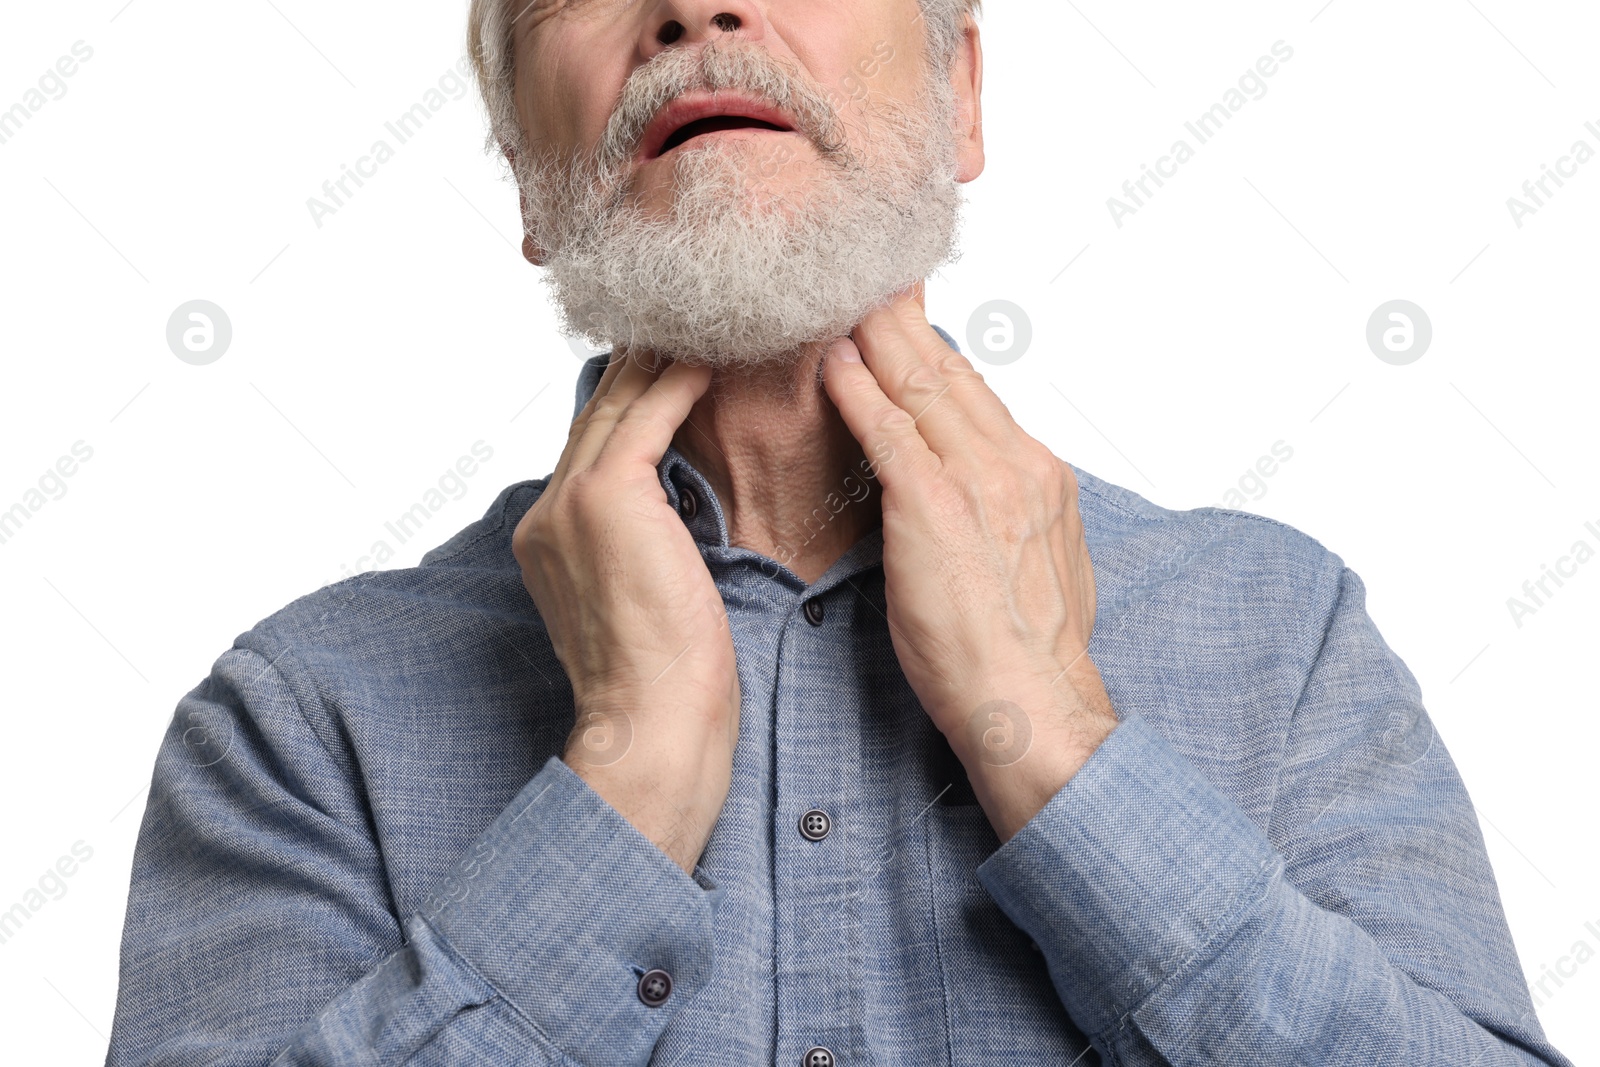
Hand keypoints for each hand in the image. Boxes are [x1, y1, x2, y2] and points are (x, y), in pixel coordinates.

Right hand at [513, 350, 739, 873]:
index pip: (597, 446)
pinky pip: (648, 416)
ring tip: (709, 316)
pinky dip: (679, 381)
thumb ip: (646, 548)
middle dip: (645, 362)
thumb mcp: (648, 601)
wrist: (653, 731)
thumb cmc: (669, 684)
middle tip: (691, 314)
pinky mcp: (606, 498)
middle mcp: (550, 510)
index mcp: (552, 536)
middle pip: (601, 412)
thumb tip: (678, 525)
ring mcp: (570, 502)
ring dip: (664, 357)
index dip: (635, 399)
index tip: (673, 358)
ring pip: (620, 404)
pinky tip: (712, 353)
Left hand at [821, 292, 1117, 840]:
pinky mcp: (939, 510)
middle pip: (950, 370)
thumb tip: (986, 500)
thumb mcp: (1035, 569)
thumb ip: (1008, 517)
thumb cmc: (1022, 656)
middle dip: (903, 316)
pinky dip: (861, 393)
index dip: (933, 348)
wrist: (1035, 710)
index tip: (903, 310)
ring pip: (923, 385)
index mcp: (1039, 476)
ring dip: (876, 335)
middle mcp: (1017, 464)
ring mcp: (982, 482)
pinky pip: (892, 433)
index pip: (977, 393)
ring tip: (837, 291)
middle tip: (864, 265)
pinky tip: (832, 361)